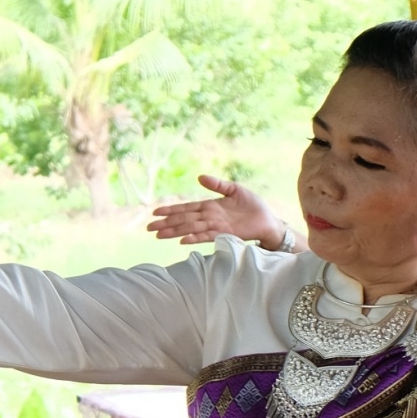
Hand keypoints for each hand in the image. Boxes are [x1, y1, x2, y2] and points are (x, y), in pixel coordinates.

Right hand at [147, 175, 287, 246]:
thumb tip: (199, 177)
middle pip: (183, 219)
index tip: (156, 212)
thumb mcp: (234, 189)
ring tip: (159, 234)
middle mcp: (209, 217)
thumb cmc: (253, 205)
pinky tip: (181, 240)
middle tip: (149, 227)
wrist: (268, 220)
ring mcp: (215, 227)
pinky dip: (193, 238)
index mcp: (209, 206)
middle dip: (166, 223)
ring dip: (174, 231)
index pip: (186, 208)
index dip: (171, 210)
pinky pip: (206, 236)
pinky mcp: (224, 234)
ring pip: (190, 228)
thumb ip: (217, 185)